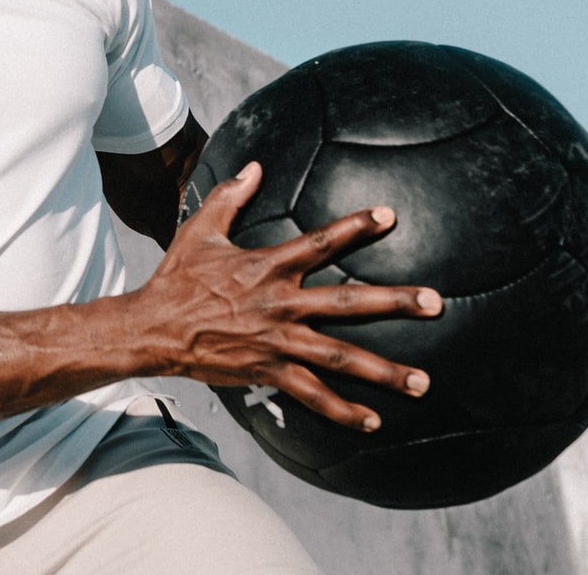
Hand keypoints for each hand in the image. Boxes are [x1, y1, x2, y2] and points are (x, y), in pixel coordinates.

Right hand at [132, 161, 442, 430]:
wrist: (153, 328)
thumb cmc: (177, 278)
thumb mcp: (200, 230)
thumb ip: (231, 196)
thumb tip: (255, 166)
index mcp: (267, 266)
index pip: (320, 242)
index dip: (355, 227)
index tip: (389, 216)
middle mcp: (280, 304)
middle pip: (346, 303)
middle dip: (394, 302)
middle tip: (434, 302)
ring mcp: (277, 341)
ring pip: (338, 357)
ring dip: (383, 371)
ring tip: (423, 381)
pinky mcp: (267, 371)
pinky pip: (311, 394)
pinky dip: (342, 410)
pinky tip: (373, 421)